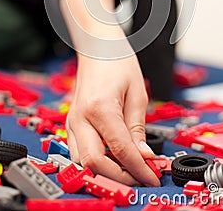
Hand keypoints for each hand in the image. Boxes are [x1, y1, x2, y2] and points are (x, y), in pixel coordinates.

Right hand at [66, 53, 159, 185]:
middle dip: (118, 177)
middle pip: (93, 164)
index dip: (138, 169)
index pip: (120, 150)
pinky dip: (96, 160)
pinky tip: (113, 158)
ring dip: (105, 171)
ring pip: (82, 162)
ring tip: (129, 169)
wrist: (97, 45)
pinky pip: (79, 151)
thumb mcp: (137, 93)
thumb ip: (138, 128)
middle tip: (140, 177)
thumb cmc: (117, 61)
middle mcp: (80, 117)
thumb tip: (143, 156)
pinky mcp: (71, 122)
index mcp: (99, 107)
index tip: (152, 177)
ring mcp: (72, 120)